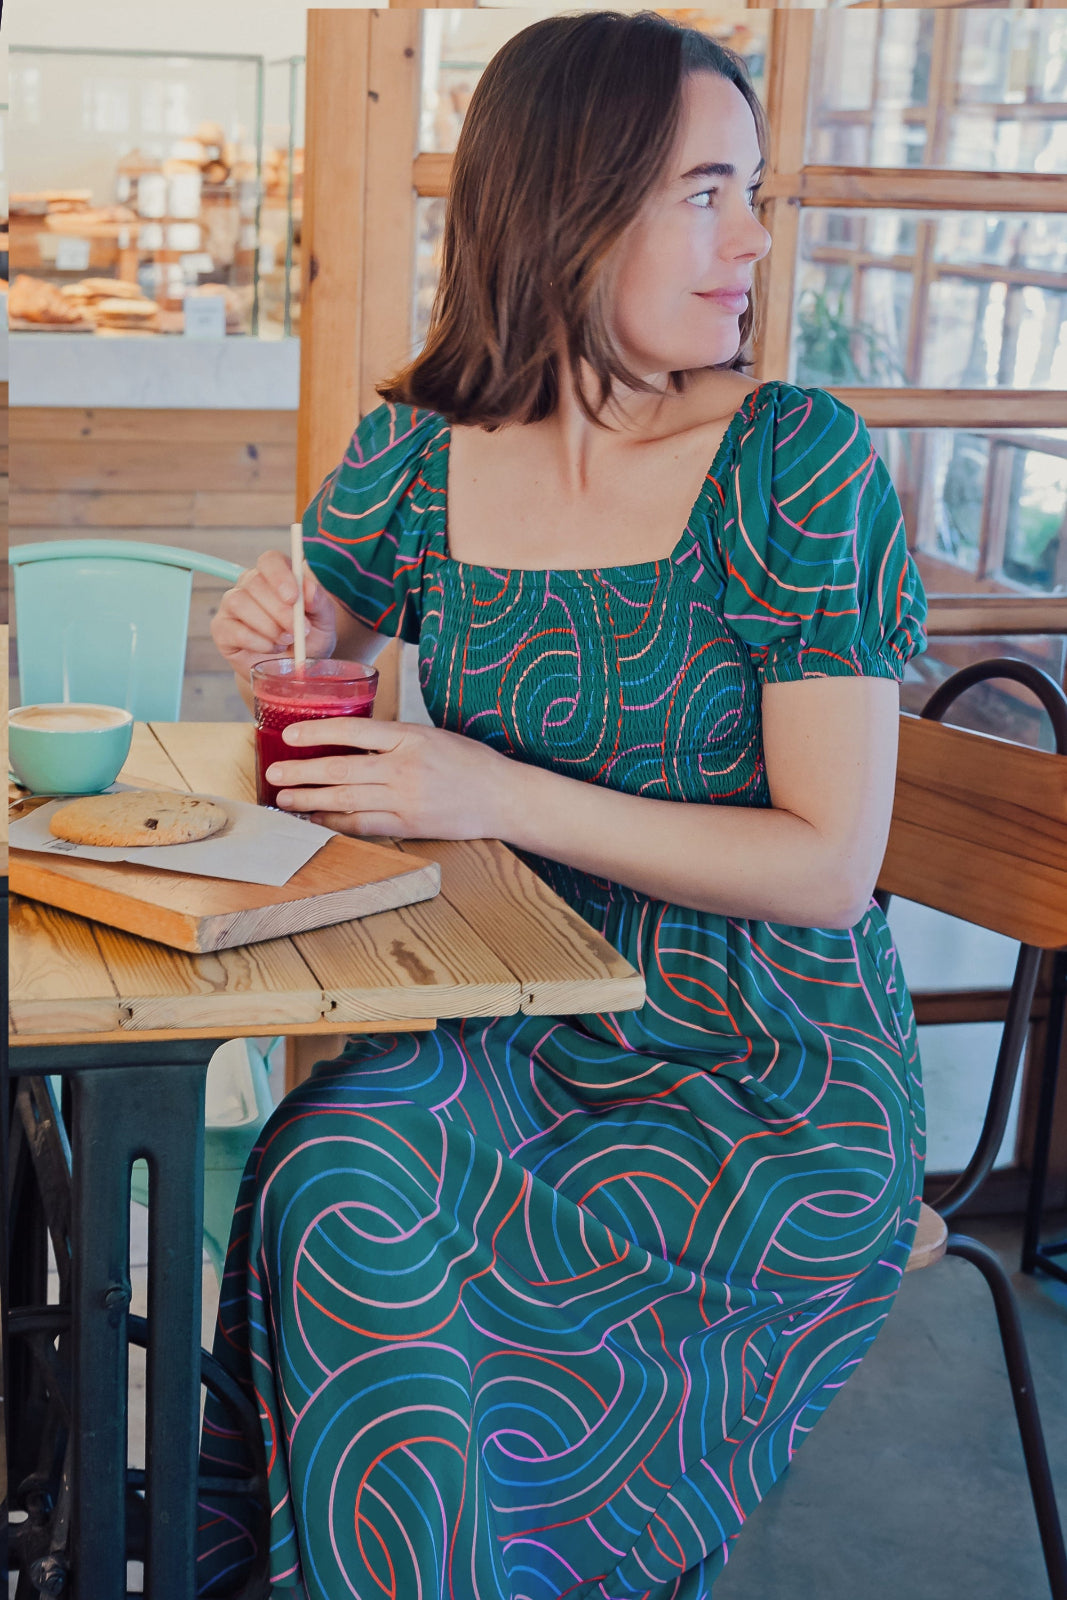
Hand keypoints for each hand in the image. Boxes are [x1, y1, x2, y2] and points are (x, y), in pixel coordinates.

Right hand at [211, 549, 337, 680]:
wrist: (294, 668)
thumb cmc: (309, 639)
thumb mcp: (323, 621)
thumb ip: (320, 602)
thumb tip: (309, 589)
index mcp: (276, 575)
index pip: (270, 560)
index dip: (279, 576)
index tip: (293, 598)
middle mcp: (250, 585)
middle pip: (254, 582)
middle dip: (278, 610)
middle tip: (297, 631)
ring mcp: (232, 606)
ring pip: (239, 602)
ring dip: (267, 626)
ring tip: (285, 641)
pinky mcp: (222, 629)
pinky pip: (233, 629)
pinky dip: (256, 642)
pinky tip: (270, 649)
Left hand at [265, 717, 517, 838]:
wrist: (504, 797)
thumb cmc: (469, 762)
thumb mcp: (432, 735)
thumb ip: (394, 738)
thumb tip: (350, 739)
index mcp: (410, 737)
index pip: (354, 730)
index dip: (317, 734)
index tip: (290, 736)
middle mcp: (405, 767)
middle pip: (341, 768)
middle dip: (302, 771)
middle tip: (274, 773)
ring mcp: (406, 799)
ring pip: (346, 798)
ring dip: (311, 799)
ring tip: (285, 799)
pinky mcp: (409, 825)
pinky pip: (363, 824)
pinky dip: (336, 822)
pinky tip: (317, 819)